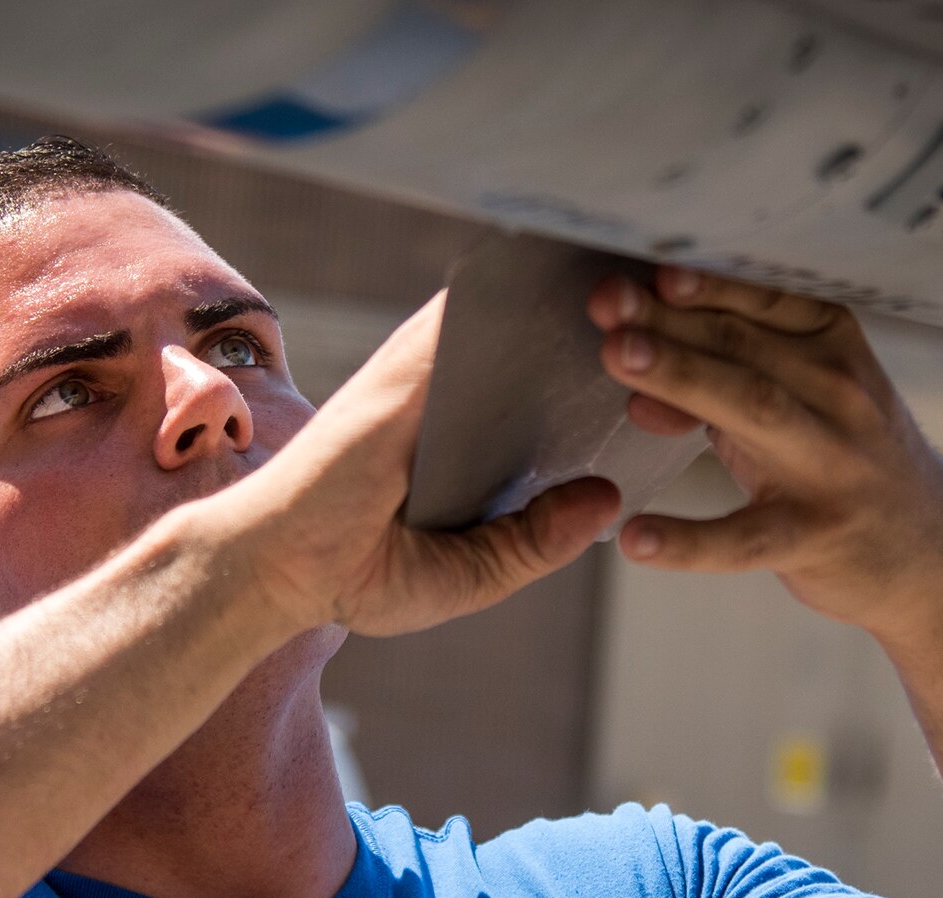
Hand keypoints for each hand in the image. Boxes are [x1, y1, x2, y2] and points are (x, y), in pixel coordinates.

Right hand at [218, 293, 621, 638]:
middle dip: (594, 329)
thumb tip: (606, 499)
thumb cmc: (354, 576)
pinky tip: (571, 278)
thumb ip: (533, 541)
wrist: (274, 571)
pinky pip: (463, 326)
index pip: (537, 399)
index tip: (660, 360)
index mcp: (462, 449)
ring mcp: (419, 383)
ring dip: (563, 301)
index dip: (593, 377)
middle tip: (668, 306)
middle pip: (529, 352)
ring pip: (505, 325)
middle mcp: (443, 405)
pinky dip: (513, 301)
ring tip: (638, 276)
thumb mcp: (470, 575)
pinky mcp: (400, 377)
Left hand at [586, 268, 942, 641]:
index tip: (646, 265)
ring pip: (751, 409)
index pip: (760, 300)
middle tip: (605, 301)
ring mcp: (830, 466)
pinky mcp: (816, 537)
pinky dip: (689, 540)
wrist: (934, 553)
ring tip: (616, 356)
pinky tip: (636, 539)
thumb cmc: (839, 460)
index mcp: (831, 344)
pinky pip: (745, 537)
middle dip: (669, 319)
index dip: (702, 281)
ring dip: (682, 376)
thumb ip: (716, 380)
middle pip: (741, 346)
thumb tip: (631, 374)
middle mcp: (837, 393)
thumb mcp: (794, 404)